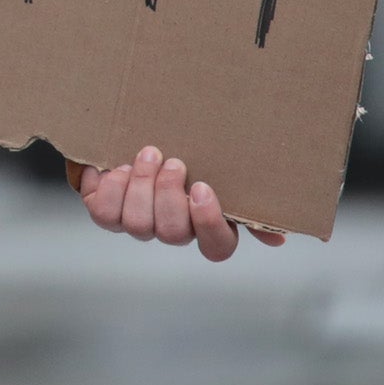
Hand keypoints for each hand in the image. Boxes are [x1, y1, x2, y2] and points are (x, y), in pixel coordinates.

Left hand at [78, 146, 286, 262]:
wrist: (135, 136)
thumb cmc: (184, 155)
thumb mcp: (218, 169)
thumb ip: (246, 200)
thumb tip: (279, 239)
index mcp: (205, 226)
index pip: (216, 247)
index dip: (208, 223)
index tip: (201, 187)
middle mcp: (172, 231)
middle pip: (171, 234)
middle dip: (168, 194)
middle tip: (172, 162)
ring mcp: (138, 225)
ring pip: (137, 225)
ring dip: (141, 185)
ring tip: (147, 155)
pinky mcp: (107, 214)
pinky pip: (104, 214)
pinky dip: (111, 187)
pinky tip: (118, 166)